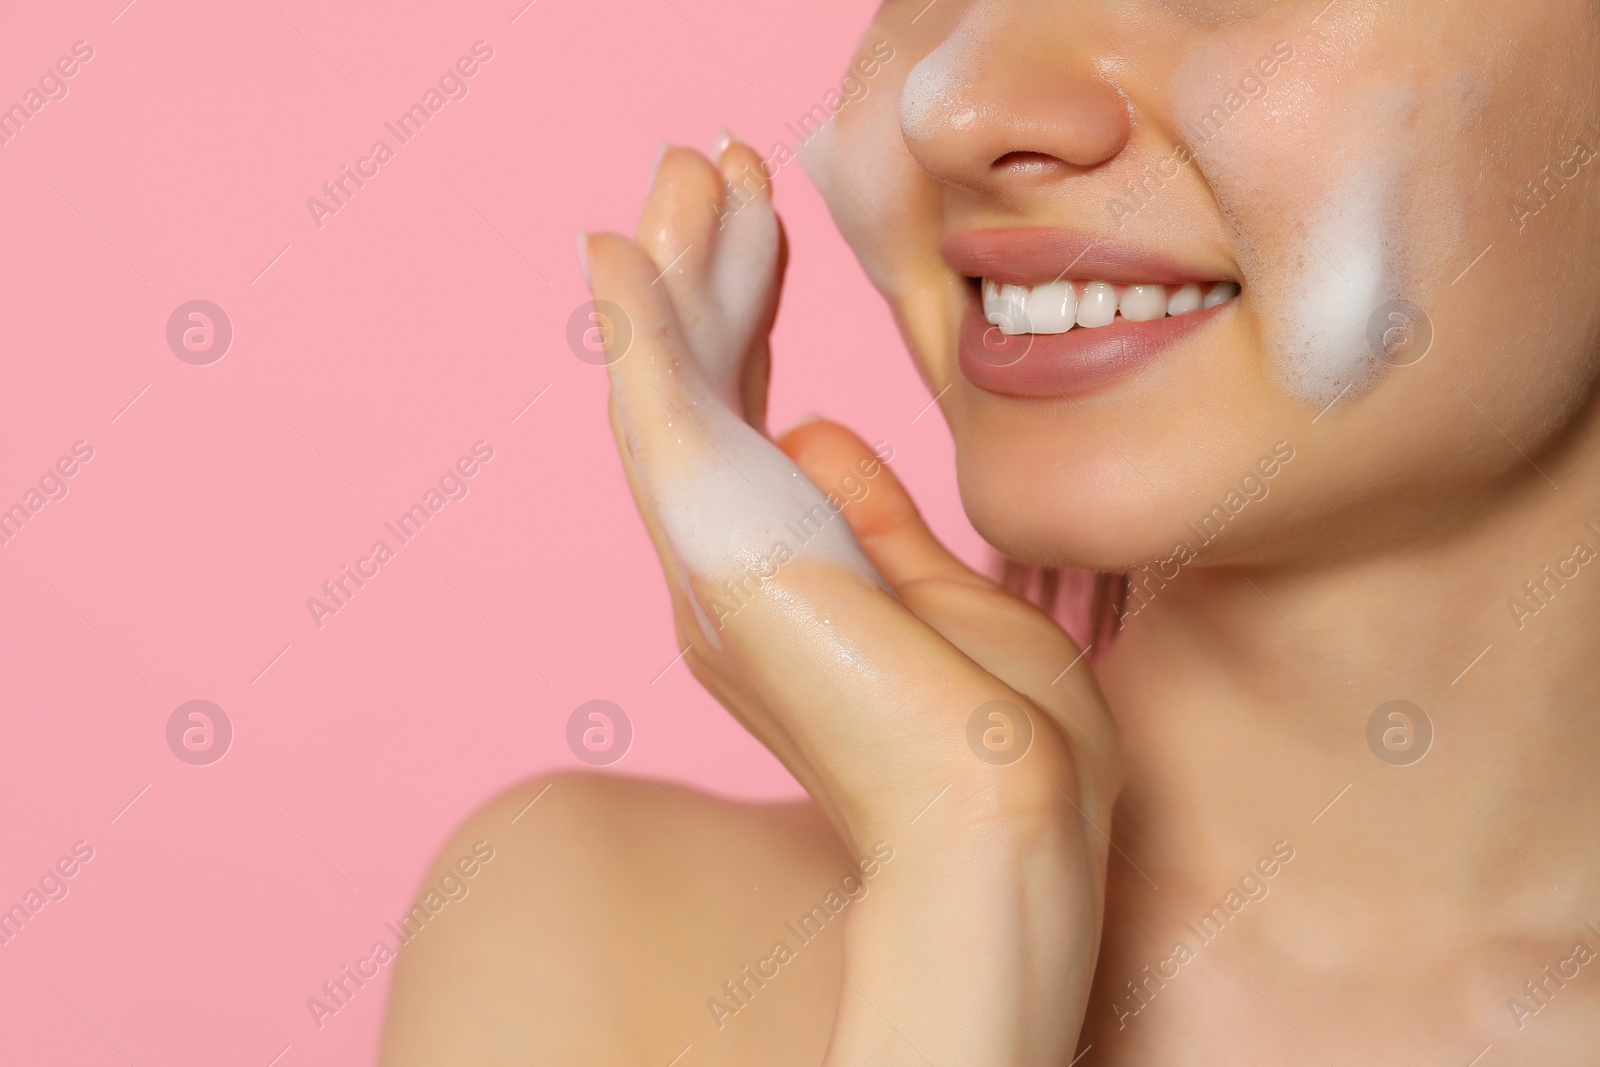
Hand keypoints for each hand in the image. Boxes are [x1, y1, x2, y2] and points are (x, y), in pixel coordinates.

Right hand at [582, 137, 1121, 1066]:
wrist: (1001, 825)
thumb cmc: (994, 742)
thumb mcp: (943, 597)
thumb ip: (876, 519)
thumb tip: (822, 436)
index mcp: (779, 581)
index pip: (749, 418)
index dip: (748, 321)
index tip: (762, 232)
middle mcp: (721, 570)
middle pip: (698, 389)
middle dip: (703, 272)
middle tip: (706, 168)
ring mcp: (709, 561)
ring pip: (670, 385)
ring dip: (674, 271)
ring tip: (686, 167)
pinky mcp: (716, 545)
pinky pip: (661, 410)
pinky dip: (638, 325)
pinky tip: (621, 248)